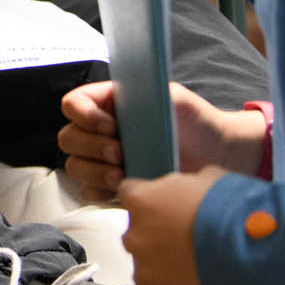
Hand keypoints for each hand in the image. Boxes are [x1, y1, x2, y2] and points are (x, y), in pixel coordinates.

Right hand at [57, 83, 266, 200]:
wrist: (217, 157)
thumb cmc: (197, 122)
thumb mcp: (174, 97)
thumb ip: (146, 92)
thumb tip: (123, 98)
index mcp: (109, 104)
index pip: (73, 104)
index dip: (84, 115)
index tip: (110, 125)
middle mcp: (100, 131)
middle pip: (68, 138)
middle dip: (91, 147)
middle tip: (120, 153)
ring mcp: (104, 160)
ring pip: (74, 166)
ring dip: (94, 171)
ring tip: (123, 175)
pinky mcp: (112, 187)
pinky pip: (88, 193)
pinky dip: (100, 192)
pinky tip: (123, 188)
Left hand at [116, 165, 222, 284]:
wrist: (247, 242)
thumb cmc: (228, 204)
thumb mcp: (206, 179)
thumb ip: (184, 185)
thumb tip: (187, 190)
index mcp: (142, 201)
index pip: (129, 192)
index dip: (148, 197)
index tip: (162, 202)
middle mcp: (136, 236)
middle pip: (134, 233)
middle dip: (152, 234)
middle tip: (180, 235)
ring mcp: (147, 269)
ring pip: (142, 269)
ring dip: (158, 267)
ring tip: (186, 266)